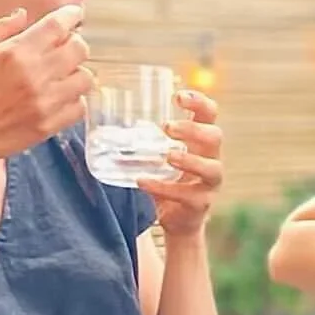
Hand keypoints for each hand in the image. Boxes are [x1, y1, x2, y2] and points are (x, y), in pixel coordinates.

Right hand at [0, 6, 91, 172]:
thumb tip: (22, 14)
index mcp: (15, 52)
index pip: (58, 26)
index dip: (71, 15)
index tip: (73, 14)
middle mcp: (36, 75)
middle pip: (79, 49)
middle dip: (73, 42)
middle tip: (62, 46)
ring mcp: (45, 102)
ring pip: (85, 78)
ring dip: (76, 71)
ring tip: (61, 73)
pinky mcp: (49, 125)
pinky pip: (80, 107)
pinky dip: (74, 99)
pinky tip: (59, 97)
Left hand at [137, 91, 223, 237]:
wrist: (174, 218)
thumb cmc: (165, 178)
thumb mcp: (157, 155)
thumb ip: (142, 139)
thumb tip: (100, 118)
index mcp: (201, 141)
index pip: (209, 114)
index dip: (199, 102)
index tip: (178, 96)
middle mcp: (211, 158)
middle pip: (214, 136)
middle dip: (193, 129)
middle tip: (167, 127)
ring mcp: (210, 183)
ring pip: (211, 167)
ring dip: (189, 160)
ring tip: (168, 156)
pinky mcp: (200, 204)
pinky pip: (187, 195)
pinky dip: (164, 188)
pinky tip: (144, 181)